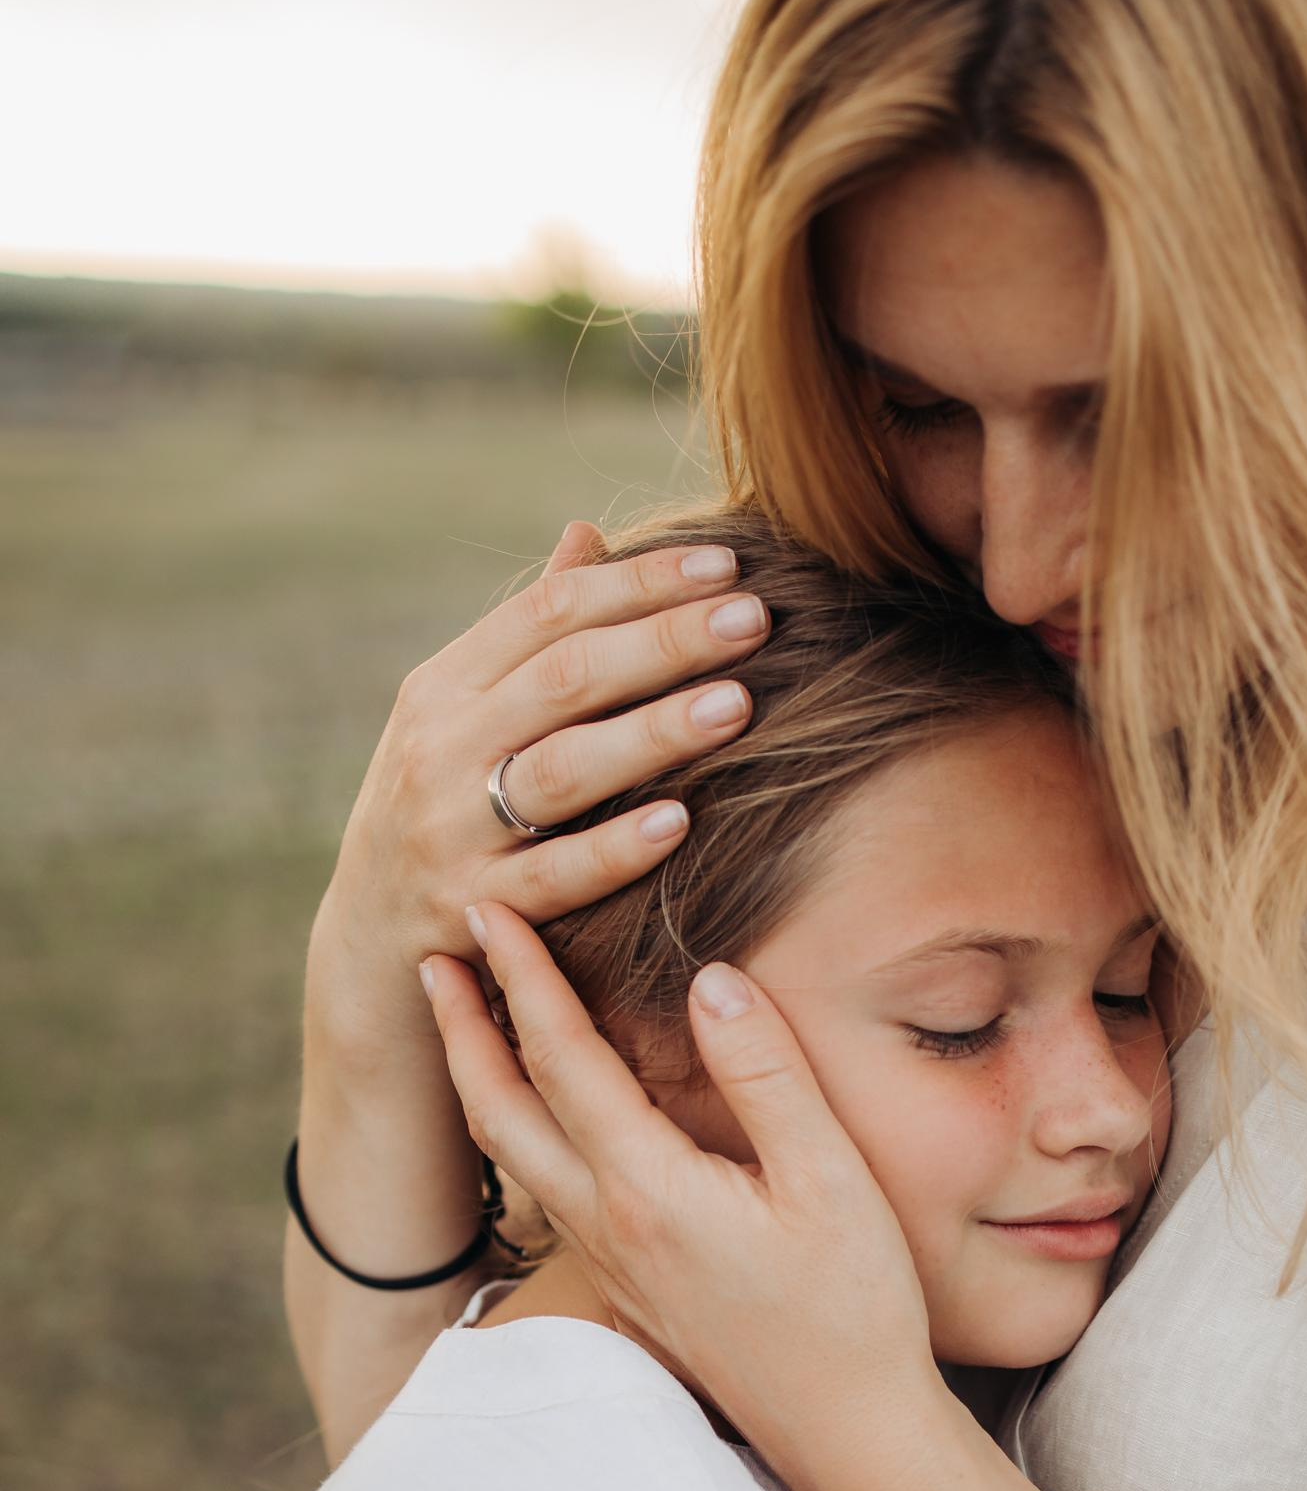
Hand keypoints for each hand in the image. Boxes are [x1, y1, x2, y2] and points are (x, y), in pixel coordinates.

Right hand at [312, 520, 770, 1058]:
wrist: (366, 956)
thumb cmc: (441, 820)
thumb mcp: (461, 722)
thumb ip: (528, 639)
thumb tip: (589, 535)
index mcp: (444, 688)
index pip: (550, 613)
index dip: (640, 583)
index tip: (726, 565)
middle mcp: (440, 748)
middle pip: (566, 676)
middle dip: (665, 640)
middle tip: (755, 616)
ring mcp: (450, 832)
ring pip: (561, 769)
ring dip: (653, 732)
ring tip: (737, 704)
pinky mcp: (470, 911)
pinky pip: (554, 877)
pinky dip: (615, 848)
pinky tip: (679, 823)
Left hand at [420, 907, 949, 1490]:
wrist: (849, 1435)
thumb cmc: (855, 1309)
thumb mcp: (830, 1180)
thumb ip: (768, 1075)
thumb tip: (713, 979)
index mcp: (649, 1190)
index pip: (562, 1060)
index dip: (522, 977)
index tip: (489, 909)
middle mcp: (608, 1226)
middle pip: (501, 1112)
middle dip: (462, 1028)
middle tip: (433, 956)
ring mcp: (611, 1264)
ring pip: (514, 1157)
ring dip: (480, 1081)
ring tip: (465, 1024)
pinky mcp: (627, 1288)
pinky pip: (546, 1192)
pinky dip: (521, 1132)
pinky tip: (541, 1117)